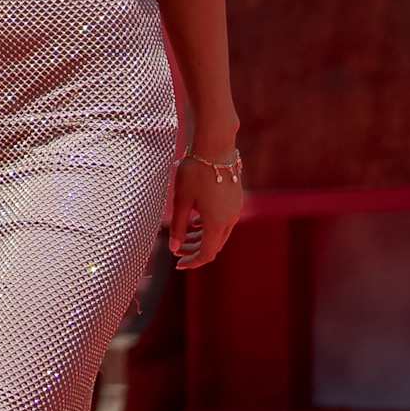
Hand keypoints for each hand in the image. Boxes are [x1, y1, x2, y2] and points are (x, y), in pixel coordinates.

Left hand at [169, 152, 243, 271]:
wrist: (215, 146)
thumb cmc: (195, 172)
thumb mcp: (181, 200)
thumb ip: (178, 226)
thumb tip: (174, 248)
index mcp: (217, 223)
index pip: (207, 254)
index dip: (192, 262)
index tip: (177, 264)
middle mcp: (230, 219)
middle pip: (214, 245)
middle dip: (195, 251)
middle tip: (177, 250)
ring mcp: (235, 209)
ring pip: (219, 233)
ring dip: (202, 238)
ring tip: (183, 236)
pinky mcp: (235, 199)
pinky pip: (223, 221)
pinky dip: (209, 226)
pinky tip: (195, 221)